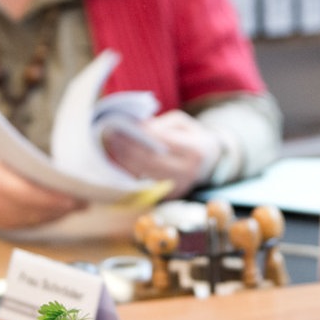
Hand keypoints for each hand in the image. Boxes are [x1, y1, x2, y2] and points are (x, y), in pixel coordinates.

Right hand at [0, 155, 87, 228]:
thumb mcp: (5, 162)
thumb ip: (28, 167)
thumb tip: (61, 171)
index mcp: (0, 184)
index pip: (33, 194)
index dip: (56, 198)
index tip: (76, 196)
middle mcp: (3, 205)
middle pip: (41, 209)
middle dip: (66, 206)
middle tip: (87, 199)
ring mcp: (6, 220)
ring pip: (42, 219)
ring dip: (62, 213)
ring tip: (82, 203)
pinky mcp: (11, 228)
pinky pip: (36, 223)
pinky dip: (52, 217)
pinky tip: (66, 210)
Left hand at [102, 110, 219, 198]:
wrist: (208, 161)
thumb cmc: (191, 137)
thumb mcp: (181, 124)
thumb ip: (160, 125)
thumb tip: (137, 129)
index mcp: (195, 150)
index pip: (164, 143)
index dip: (143, 135)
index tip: (123, 127)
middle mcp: (188, 171)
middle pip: (151, 162)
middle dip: (129, 149)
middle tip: (111, 136)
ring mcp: (179, 187)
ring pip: (145, 175)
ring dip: (125, 161)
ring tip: (112, 145)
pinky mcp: (169, 195)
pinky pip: (145, 183)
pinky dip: (130, 170)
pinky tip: (120, 158)